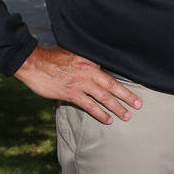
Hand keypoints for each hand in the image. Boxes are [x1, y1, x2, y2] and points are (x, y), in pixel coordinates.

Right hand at [14, 45, 142, 123]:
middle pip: (112, 85)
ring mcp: (80, 83)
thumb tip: (93, 67)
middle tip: (139, 104)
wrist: (33, 62)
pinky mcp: (71, 93)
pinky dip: (100, 113)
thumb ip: (84, 61)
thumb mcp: (71, 53)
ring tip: (127, 115)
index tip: (133, 88)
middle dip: (127, 96)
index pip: (109, 72)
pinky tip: (108, 120)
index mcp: (89, 61)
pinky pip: (89, 106)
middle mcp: (88, 71)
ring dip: (117, 107)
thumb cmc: (50, 58)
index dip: (122, 81)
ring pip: (104, 97)